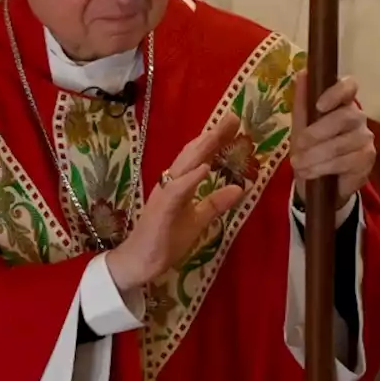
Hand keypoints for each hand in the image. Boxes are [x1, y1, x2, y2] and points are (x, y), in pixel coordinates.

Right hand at [107, 114, 246, 292]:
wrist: (139, 263)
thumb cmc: (165, 240)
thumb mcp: (198, 220)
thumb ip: (215, 203)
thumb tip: (240, 188)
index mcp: (179, 184)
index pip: (200, 157)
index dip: (216, 139)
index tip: (235, 122)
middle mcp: (170, 183)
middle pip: (193, 154)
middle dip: (212, 135)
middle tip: (233, 117)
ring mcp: (164, 195)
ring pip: (184, 166)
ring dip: (202, 149)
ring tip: (219, 132)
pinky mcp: (160, 211)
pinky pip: (176, 192)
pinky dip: (190, 179)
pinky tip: (204, 169)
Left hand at [291, 71, 373, 207]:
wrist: (320, 182)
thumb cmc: (312, 147)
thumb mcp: (301, 125)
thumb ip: (302, 101)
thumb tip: (303, 73)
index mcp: (342, 102)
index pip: (350, 86)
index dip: (337, 92)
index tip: (319, 105)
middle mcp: (358, 117)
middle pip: (345, 117)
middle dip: (318, 132)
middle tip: (298, 145)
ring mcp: (365, 138)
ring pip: (342, 143)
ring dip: (316, 155)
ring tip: (298, 164)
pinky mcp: (367, 159)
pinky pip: (346, 161)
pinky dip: (323, 168)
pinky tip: (310, 173)